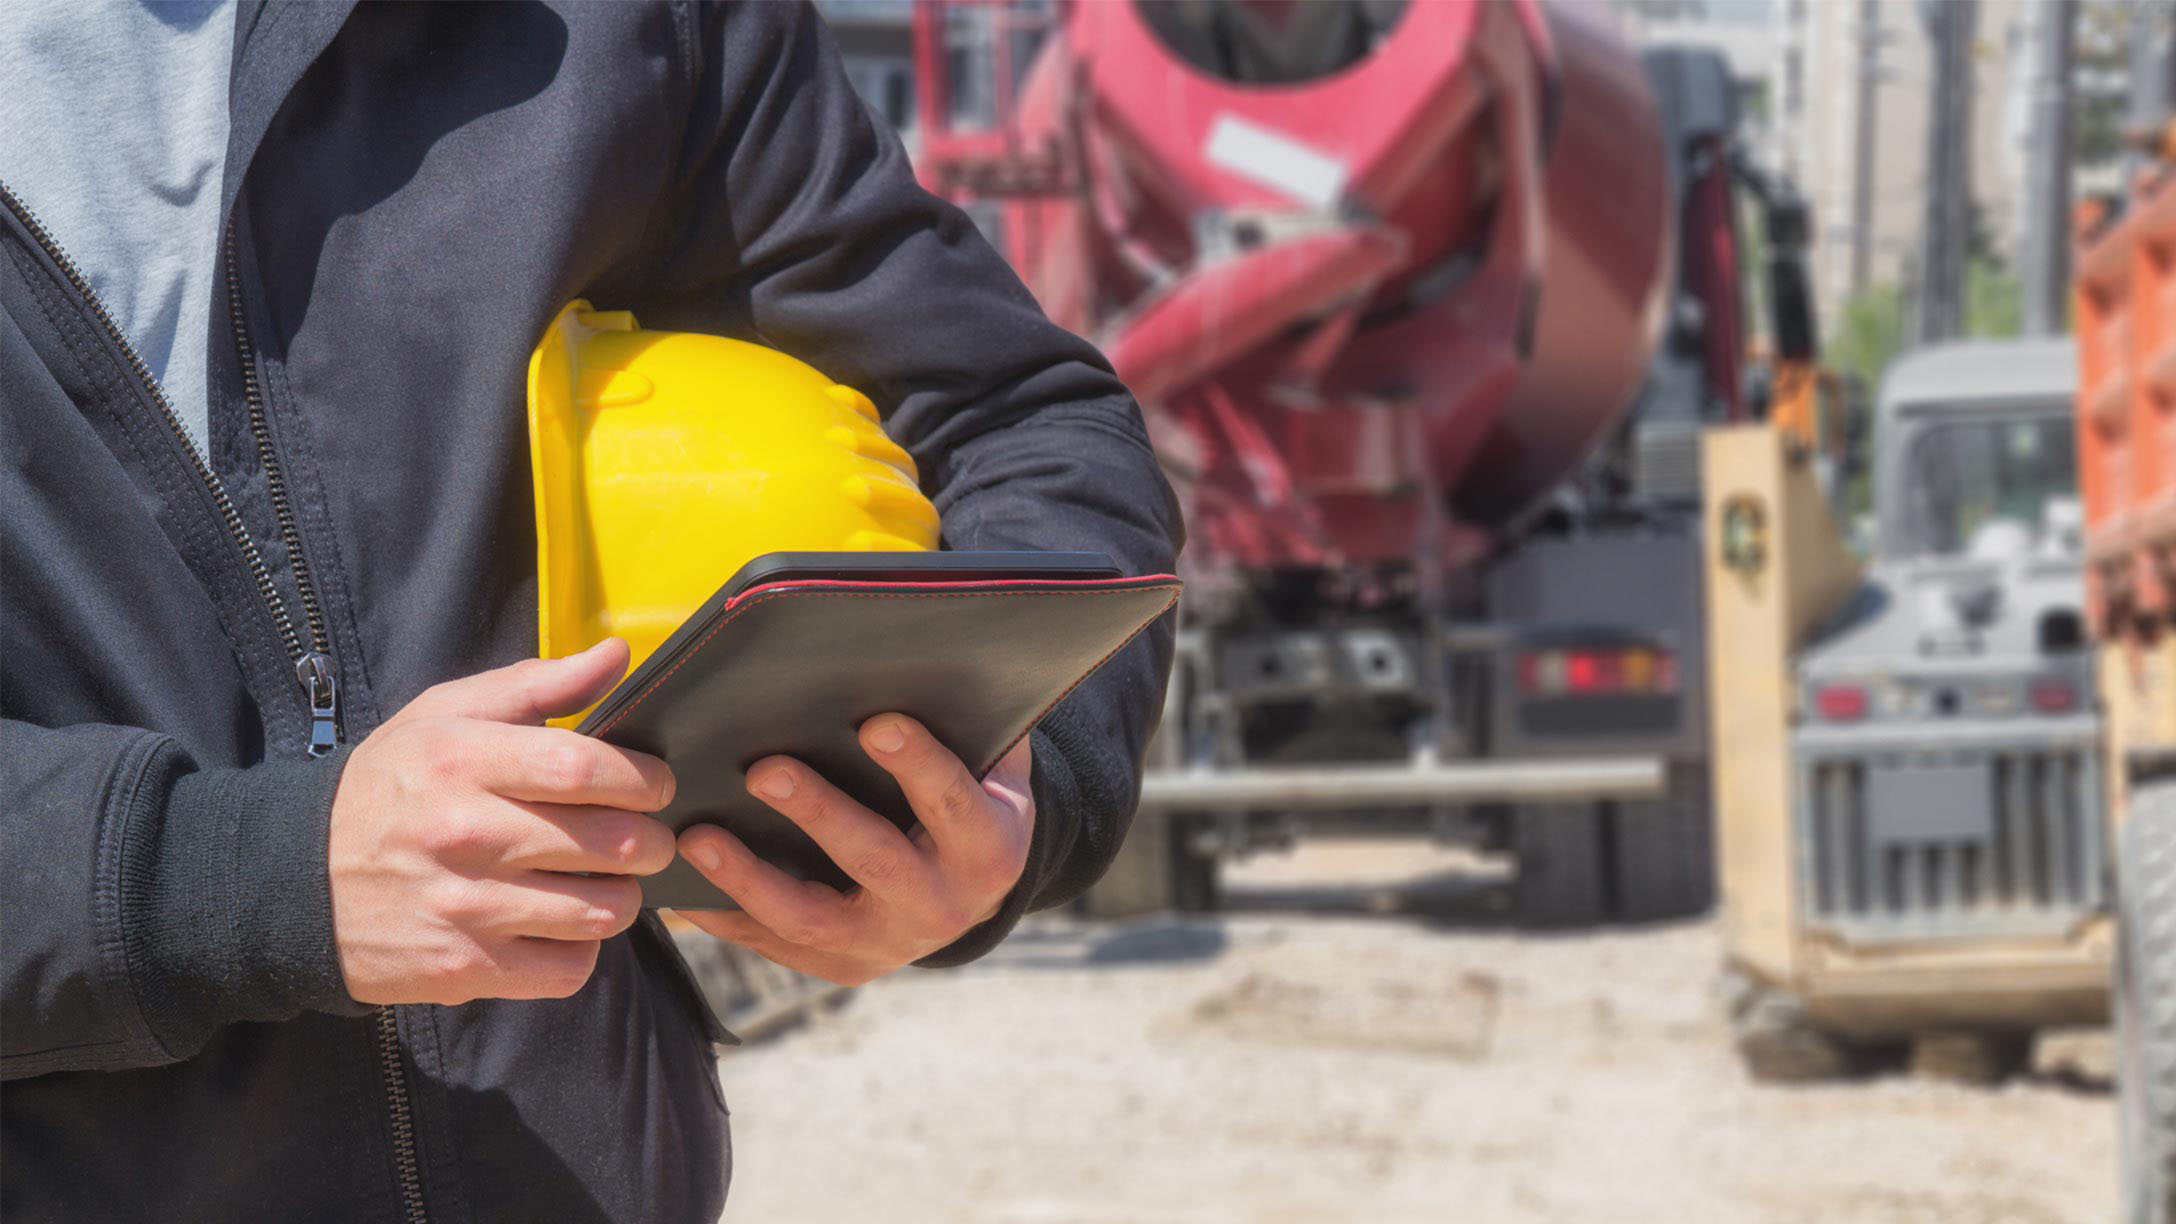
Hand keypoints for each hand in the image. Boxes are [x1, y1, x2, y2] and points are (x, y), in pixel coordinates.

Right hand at [327, 638, 678, 1005]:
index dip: (642, 778)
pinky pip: (568, 966)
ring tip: (607, 880)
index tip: (656, 784)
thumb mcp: (443, 716)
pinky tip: (564, 924)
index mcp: (462, 760)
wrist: (290, 882)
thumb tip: (617, 654)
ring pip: (602, 910)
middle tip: (647, 837)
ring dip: (623, 896)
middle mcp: (465, 834)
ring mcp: (466, 907)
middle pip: (610, 842)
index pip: (583, 766)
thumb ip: (537, 684)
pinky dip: (582, 948)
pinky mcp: (464, 968)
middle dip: (651, 840)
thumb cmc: (388, 789)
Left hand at [672, 715, 1032, 984]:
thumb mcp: (991, 765)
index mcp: (988, 850)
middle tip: (764, 770)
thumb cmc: (972, 799)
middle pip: (875, 862)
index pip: (953, 803)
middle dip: (818, 814)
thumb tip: (929, 651)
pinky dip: (725, 916)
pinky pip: (774, 944)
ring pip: (811, 918)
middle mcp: (942, 907)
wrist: (975, 891)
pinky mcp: (841, 966)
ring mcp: (888, 945)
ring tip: (697, 836)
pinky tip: (681, 885)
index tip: (876, 722)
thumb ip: (969, 723)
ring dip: (750, 878)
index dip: (918, 765)